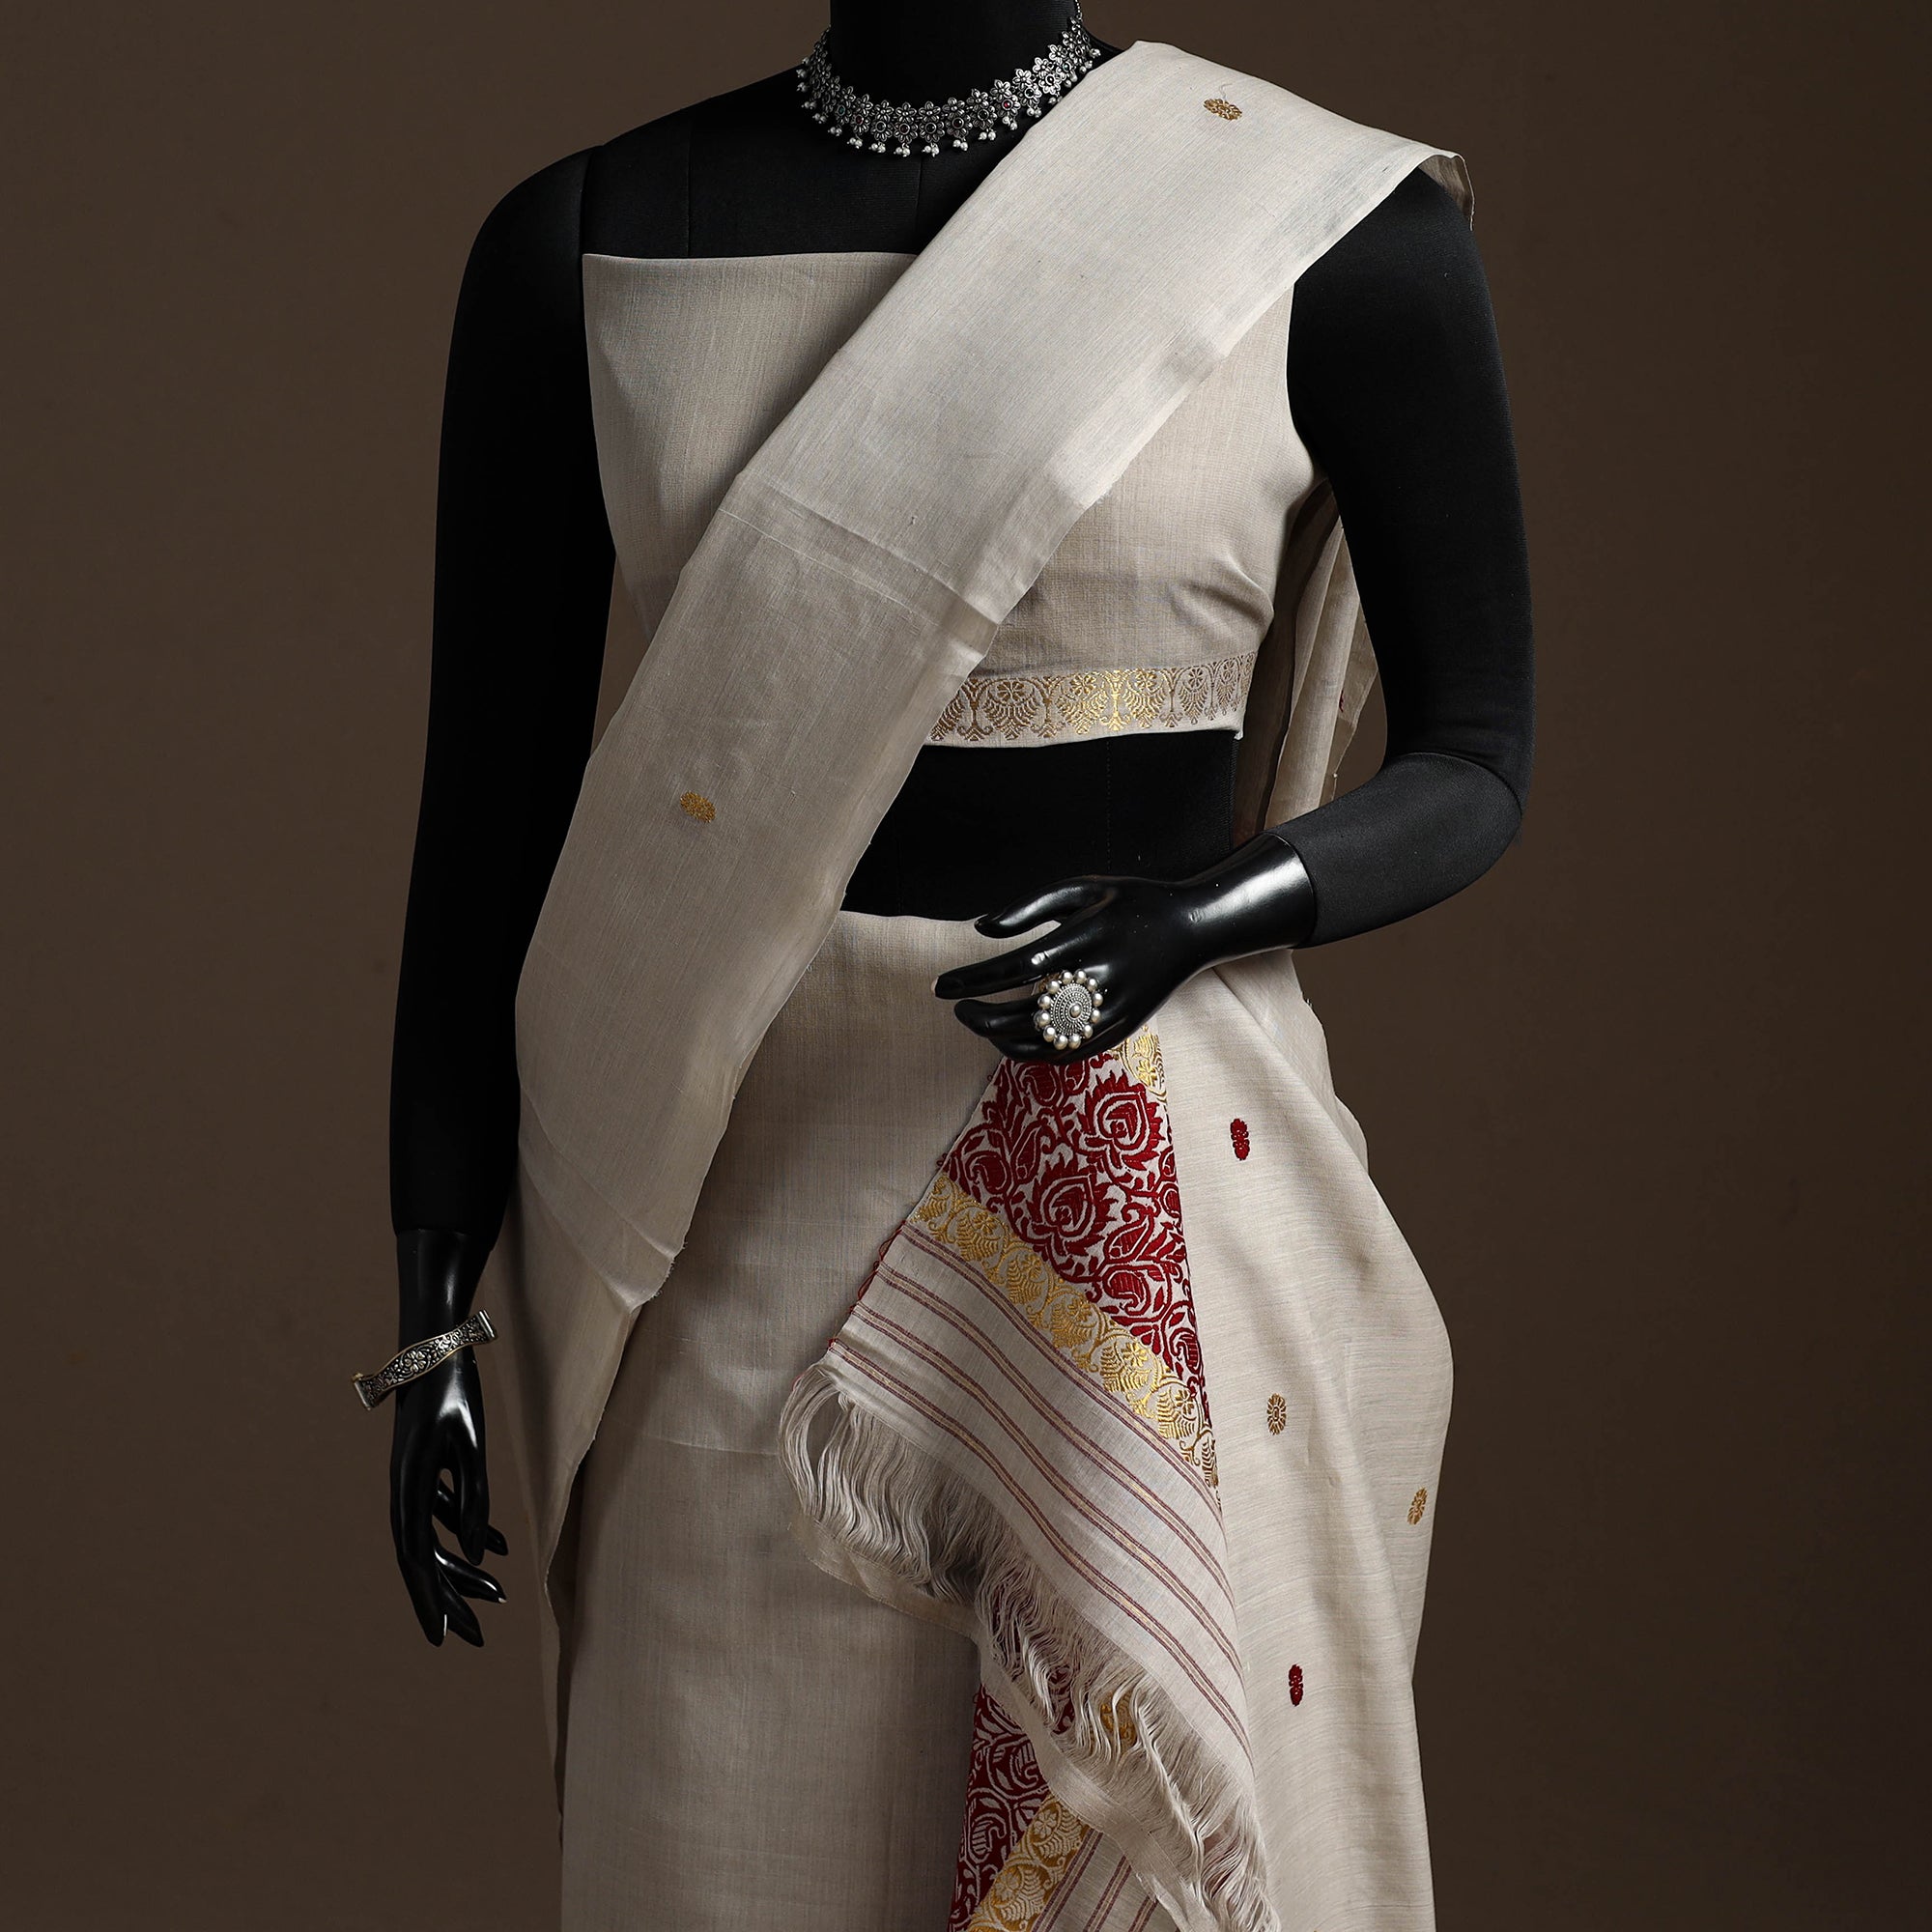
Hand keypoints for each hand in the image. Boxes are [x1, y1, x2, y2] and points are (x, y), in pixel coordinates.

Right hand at [389, 1351, 507, 1645]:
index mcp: (407, 1487)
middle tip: (476, 1637)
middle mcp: (404, 1488)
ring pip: (435, 1537)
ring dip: (462, 1568)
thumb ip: (475, 1499)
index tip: (443, 1638)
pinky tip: (497, 1552)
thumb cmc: (455, 1387)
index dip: (429, 1599)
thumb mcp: (471, 1442)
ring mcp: (414, 1477)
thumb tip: (474, 1558)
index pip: (416, 1558)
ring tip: (497, 1598)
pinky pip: (445, 1511)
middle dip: (449, 1597)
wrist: (435, 1341)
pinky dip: (469, 1532)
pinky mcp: (428, 1465)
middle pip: (423, 1557)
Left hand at [932, 836, 1316, 1062]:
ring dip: (1002, 1038)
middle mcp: (1101, 976)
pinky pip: (1069, 1054)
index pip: (1017, 967)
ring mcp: (1114, 1008)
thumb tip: (981, 929)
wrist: (1194, 928)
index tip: (941, 985)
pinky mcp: (1123, 1028)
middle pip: (1027, 1012)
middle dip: (981, 1015)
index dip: (974, 980)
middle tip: (957, 1007)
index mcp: (1088, 936)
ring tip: (978, 1022)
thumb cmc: (1129, 902)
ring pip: (1047, 1040)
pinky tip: (1010, 1040)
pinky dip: (1033, 1054)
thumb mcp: (1083, 887)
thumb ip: (1030, 904)